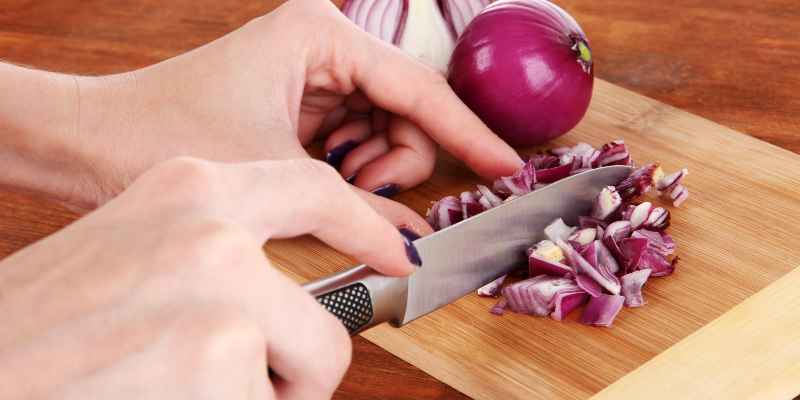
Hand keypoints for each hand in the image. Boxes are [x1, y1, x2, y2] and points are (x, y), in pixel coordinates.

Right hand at [0, 157, 417, 398]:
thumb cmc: (41, 325)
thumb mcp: (132, 253)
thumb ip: (208, 253)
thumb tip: (276, 280)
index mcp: (189, 190)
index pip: (314, 190)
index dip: (366, 230)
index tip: (400, 258)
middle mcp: (213, 234)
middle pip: (328, 325)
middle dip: (298, 373)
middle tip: (240, 382)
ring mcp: (222, 301)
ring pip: (302, 379)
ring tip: (177, 389)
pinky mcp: (218, 367)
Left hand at [60, 0, 521, 205]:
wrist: (94, 141)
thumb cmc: (164, 134)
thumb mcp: (278, 170)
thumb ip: (359, 203)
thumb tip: (415, 240)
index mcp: (321, 35)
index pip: (419, 89)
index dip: (468, 134)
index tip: (506, 166)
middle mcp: (323, 43)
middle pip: (408, 107)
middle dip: (404, 157)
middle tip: (375, 190)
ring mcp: (314, 70)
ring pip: (387, 124)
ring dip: (377, 165)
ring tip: (339, 181)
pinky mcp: (303, 97)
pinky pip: (358, 134)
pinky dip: (357, 165)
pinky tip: (330, 175)